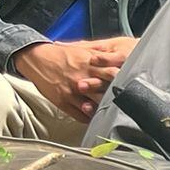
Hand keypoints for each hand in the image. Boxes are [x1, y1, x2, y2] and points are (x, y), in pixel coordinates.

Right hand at [13, 37, 135, 119]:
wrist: (36, 58)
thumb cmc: (60, 55)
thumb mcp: (82, 50)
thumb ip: (100, 57)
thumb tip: (118, 59)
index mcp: (88, 65)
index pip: (112, 74)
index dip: (123, 80)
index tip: (133, 86)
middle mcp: (81, 79)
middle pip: (104, 92)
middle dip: (115, 99)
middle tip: (127, 105)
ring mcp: (72, 92)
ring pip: (93, 107)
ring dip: (103, 111)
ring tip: (113, 115)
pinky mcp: (63, 101)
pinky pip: (80, 115)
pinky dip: (90, 118)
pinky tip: (96, 118)